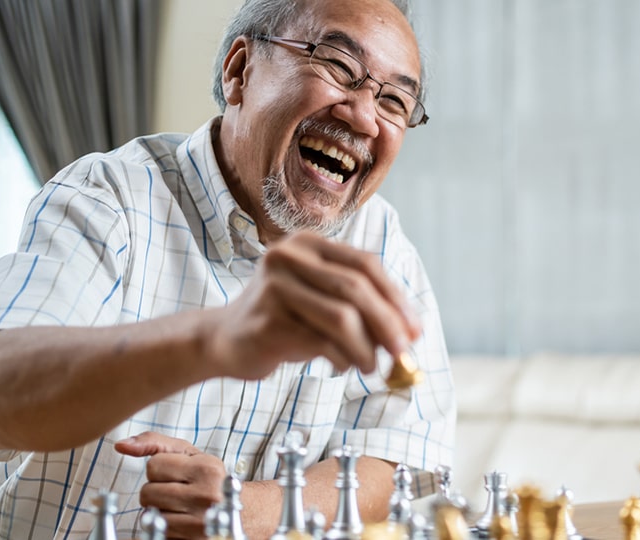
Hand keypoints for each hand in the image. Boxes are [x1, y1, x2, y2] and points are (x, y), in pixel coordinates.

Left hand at [116, 431, 225, 538]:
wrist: (240, 510)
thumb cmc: (208, 478)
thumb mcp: (188, 454)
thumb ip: (154, 443)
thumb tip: (121, 445)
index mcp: (207, 469)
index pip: (153, 466)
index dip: (160, 470)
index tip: (178, 474)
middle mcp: (207, 496)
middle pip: (147, 493)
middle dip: (156, 492)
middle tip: (177, 491)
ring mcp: (201, 523)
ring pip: (149, 516)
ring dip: (159, 512)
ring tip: (179, 506)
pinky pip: (158, 534)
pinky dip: (165, 528)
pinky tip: (181, 521)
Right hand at [202, 231, 422, 379]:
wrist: (224, 340)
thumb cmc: (286, 320)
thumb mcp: (323, 301)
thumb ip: (361, 307)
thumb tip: (410, 332)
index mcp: (309, 244)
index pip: (365, 264)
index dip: (396, 297)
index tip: (415, 328)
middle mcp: (289, 257)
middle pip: (356, 288)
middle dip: (388, 324)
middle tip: (404, 352)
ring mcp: (274, 287)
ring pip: (341, 317)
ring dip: (367, 348)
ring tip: (372, 367)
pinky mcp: (267, 321)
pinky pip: (320, 342)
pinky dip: (341, 359)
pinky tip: (340, 366)